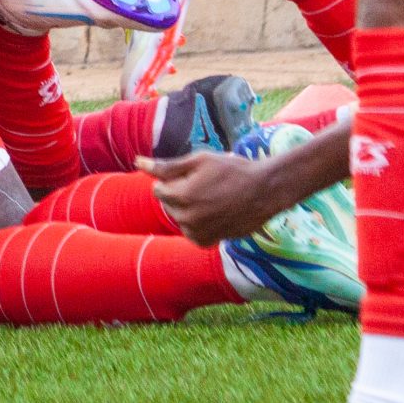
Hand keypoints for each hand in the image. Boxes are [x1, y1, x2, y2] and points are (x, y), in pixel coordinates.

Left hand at [138, 150, 291, 244]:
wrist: (265, 191)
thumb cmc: (232, 170)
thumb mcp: (199, 161)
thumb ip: (166, 166)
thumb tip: (137, 162)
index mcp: (181, 197)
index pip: (158, 189)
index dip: (173, 180)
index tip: (193, 176)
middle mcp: (187, 219)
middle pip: (168, 204)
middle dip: (180, 194)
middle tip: (206, 185)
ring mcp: (198, 233)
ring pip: (180, 218)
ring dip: (189, 209)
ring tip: (213, 198)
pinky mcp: (209, 241)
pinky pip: (192, 232)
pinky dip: (198, 223)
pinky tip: (214, 212)